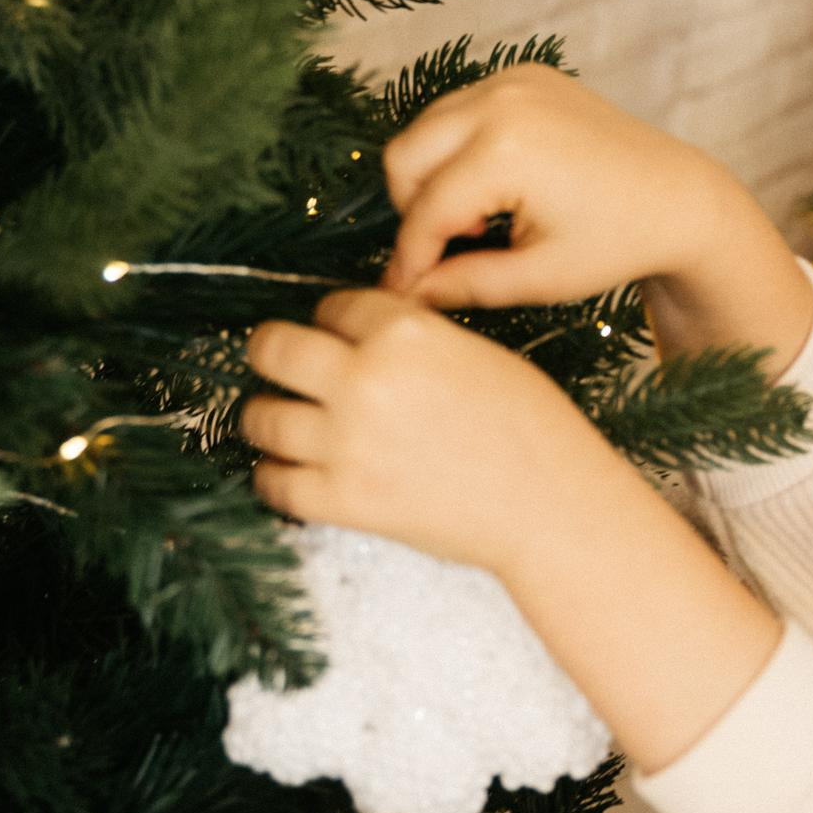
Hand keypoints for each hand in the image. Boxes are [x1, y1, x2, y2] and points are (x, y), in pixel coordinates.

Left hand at [239, 287, 618, 573]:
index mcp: (406, 333)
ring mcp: (348, 442)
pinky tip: (287, 472)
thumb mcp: (478, 352)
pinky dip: (274, 477)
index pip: (333, 305)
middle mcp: (367, 379)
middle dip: (273, 353)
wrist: (551, 507)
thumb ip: (416, 337)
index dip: (332, 320)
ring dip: (266, 416)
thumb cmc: (532, 429)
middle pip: (274, 349)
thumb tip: (368, 336)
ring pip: (261, 416)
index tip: (334, 335)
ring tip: (278, 422)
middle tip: (280, 365)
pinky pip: (274, 483)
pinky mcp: (345, 500)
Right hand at [381, 64, 763, 310]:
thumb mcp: (540, 277)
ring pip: (424, 129)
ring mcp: (512, 80)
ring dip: (433, 179)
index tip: (401, 292)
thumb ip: (465, 285)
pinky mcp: (522, 75)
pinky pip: (457, 111)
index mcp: (507, 151)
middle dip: (414, 210)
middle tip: (448, 251)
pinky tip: (496, 189)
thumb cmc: (618, 241)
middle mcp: (502, 102)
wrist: (678, 198)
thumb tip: (407, 296)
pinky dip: (458, 150)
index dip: (409, 259)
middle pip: (405, 156)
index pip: (426, 210)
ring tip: (481, 224)